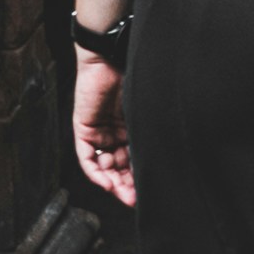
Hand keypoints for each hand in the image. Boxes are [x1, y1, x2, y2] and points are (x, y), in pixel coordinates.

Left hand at [68, 47, 135, 208]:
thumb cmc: (135, 73)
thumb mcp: (146, 107)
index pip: (134, 157)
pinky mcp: (84, 129)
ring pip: (104, 165)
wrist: (113, 54)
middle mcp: (115, 131)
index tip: (147, 191)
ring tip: (124, 194)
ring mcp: (99, 130)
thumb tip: (169, 151)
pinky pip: (87, 158)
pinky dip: (96, 172)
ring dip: (113, 182)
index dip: (139, 175)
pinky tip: (107, 182)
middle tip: (135, 199)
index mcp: (132, 125)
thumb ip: (150, 128)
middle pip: (119, 166)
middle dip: (126, 184)